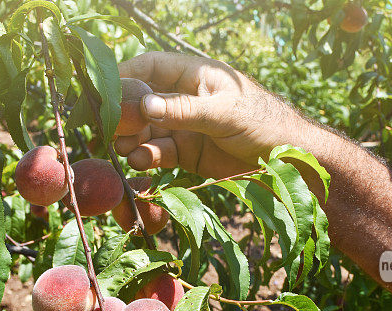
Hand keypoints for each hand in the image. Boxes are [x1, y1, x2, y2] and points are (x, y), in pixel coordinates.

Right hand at [116, 52, 311, 177]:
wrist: (288, 159)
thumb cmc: (263, 121)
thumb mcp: (224, 112)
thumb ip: (184, 110)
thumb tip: (143, 105)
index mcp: (194, 75)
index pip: (150, 67)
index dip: (125, 76)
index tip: (103, 91)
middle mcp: (184, 99)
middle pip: (141, 101)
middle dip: (123, 115)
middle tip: (107, 129)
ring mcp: (184, 127)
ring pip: (146, 130)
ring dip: (131, 139)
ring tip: (123, 149)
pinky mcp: (187, 154)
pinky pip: (159, 153)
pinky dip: (147, 157)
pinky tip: (141, 161)